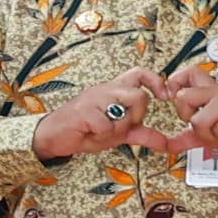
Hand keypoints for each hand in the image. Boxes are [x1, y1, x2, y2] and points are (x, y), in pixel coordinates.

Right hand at [29, 72, 185, 163]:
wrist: (51, 136)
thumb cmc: (82, 130)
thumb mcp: (117, 132)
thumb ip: (141, 134)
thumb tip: (166, 143)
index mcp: (114, 91)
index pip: (140, 73)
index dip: (157, 82)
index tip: (164, 96)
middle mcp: (106, 90)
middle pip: (140, 96)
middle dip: (135, 117)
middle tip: (119, 126)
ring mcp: (94, 98)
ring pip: (125, 111)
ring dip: (117, 128)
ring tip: (101, 130)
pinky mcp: (84, 110)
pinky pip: (106, 126)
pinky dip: (101, 135)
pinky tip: (90, 132)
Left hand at [158, 63, 217, 161]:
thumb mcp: (212, 133)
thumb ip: (189, 136)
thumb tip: (167, 145)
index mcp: (212, 92)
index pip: (188, 73)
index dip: (175, 84)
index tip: (174, 99)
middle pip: (183, 98)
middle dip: (191, 120)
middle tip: (210, 126)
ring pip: (198, 120)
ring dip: (211, 135)